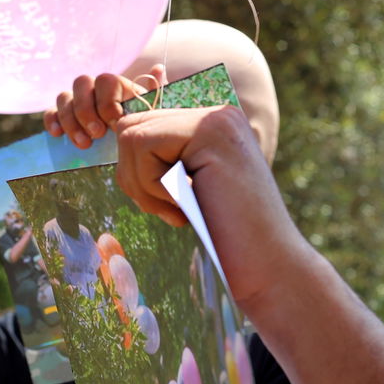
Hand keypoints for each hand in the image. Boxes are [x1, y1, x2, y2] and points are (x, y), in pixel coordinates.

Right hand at [44, 65, 167, 149]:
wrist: (131, 144)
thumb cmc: (142, 127)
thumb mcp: (153, 113)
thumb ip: (154, 93)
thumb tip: (158, 69)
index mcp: (116, 85)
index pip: (104, 80)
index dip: (107, 102)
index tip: (115, 123)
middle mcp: (95, 88)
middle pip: (81, 83)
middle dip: (86, 110)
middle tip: (98, 134)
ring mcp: (77, 101)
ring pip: (64, 98)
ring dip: (71, 121)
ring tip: (85, 144)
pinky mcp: (63, 116)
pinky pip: (51, 112)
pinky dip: (52, 121)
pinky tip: (57, 134)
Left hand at [113, 106, 308, 312]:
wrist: (270, 269)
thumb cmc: (227, 242)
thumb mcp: (187, 192)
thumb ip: (162, 161)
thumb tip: (114, 131)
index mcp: (213, 128)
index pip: (144, 130)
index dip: (141, 175)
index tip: (174, 208)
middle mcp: (217, 114)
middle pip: (131, 128)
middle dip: (135, 178)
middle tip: (172, 212)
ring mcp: (216, 119)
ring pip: (130, 134)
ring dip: (142, 184)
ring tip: (181, 210)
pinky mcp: (210, 133)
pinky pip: (142, 145)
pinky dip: (150, 184)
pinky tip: (185, 206)